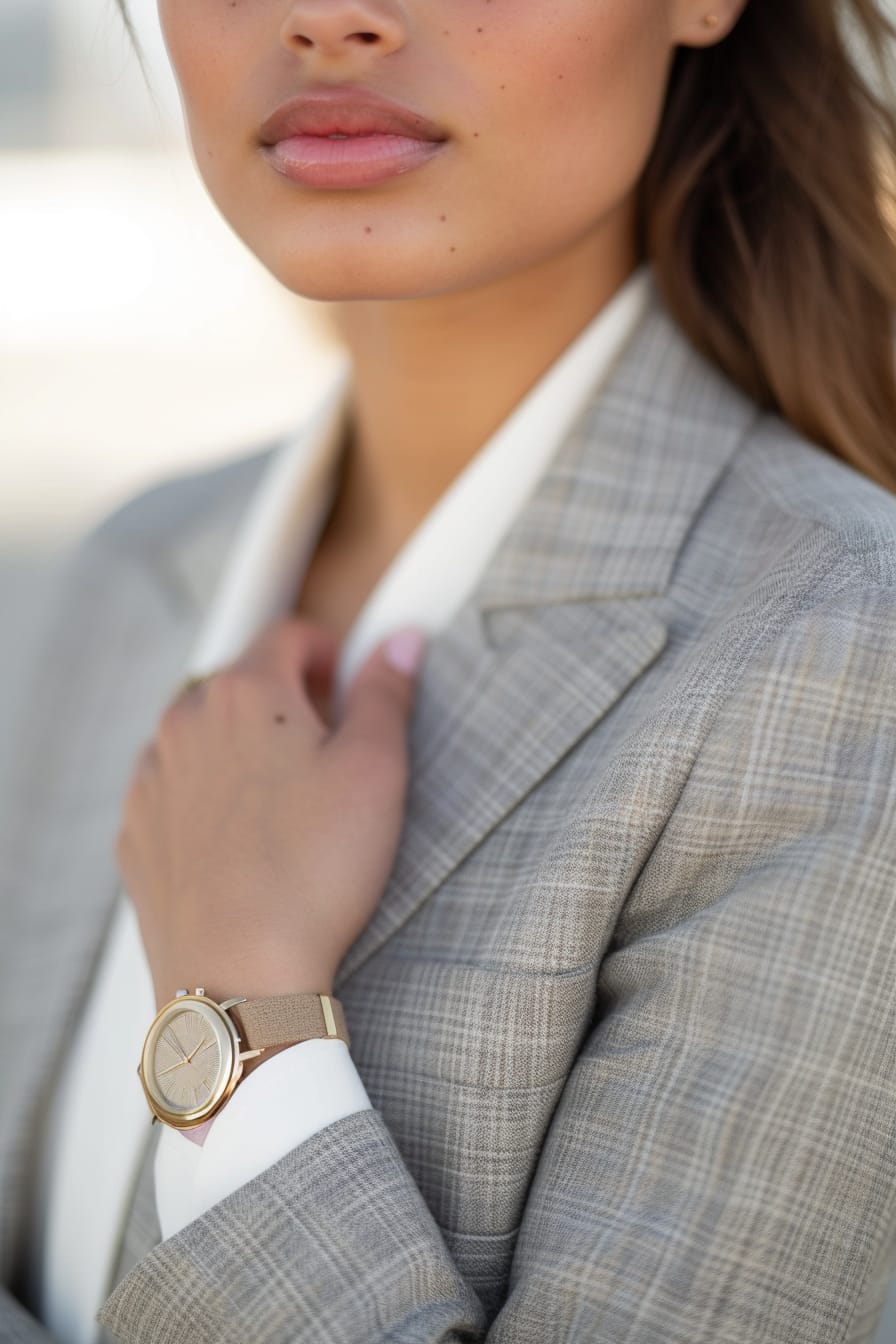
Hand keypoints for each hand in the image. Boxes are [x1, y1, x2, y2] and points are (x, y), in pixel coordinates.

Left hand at [115, 617, 425, 1014]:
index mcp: (245, 693)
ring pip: (203, 737)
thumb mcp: (376, 771)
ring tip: (286, 804)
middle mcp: (184, 722)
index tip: (346, 682)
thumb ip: (386, 693)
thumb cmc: (315, 872)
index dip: (328, 650)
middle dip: (285, 702)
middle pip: (241, 683)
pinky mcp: (136, 834)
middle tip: (328, 750)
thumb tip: (400, 641)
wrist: (240, 977)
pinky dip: (207, 797)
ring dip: (242, 748)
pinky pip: (175, 791)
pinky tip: (244, 842)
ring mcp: (151, 780)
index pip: (287, 634)